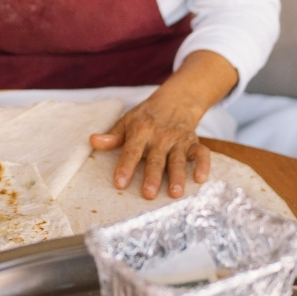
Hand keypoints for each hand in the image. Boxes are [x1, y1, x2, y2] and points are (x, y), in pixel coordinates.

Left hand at [90, 88, 210, 199]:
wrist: (175, 101)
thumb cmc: (146, 117)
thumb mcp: (127, 122)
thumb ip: (112, 136)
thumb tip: (93, 141)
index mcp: (141, 130)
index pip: (132, 150)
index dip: (125, 167)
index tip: (119, 183)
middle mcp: (161, 136)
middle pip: (156, 159)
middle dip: (153, 177)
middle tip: (148, 194)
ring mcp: (179, 140)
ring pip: (178, 159)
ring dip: (178, 176)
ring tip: (175, 193)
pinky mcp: (194, 142)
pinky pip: (202, 153)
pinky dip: (203, 165)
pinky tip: (200, 179)